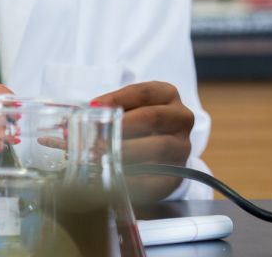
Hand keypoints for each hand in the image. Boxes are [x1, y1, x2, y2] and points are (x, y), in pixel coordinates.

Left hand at [91, 81, 195, 201]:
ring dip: (126, 152)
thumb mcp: (129, 110)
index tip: (94, 107)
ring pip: (158, 146)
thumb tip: (89, 112)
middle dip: (121, 127)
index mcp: (168, 96)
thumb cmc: (137, 128)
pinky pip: (156, 177)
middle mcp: (181, 118)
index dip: (118, 99)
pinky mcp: (177, 175)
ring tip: (101, 158)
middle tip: (97, 138)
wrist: (158, 157)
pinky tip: (112, 179)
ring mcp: (182, 147)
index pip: (145, 92)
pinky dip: (132, 179)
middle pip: (153, 117)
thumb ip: (111, 109)